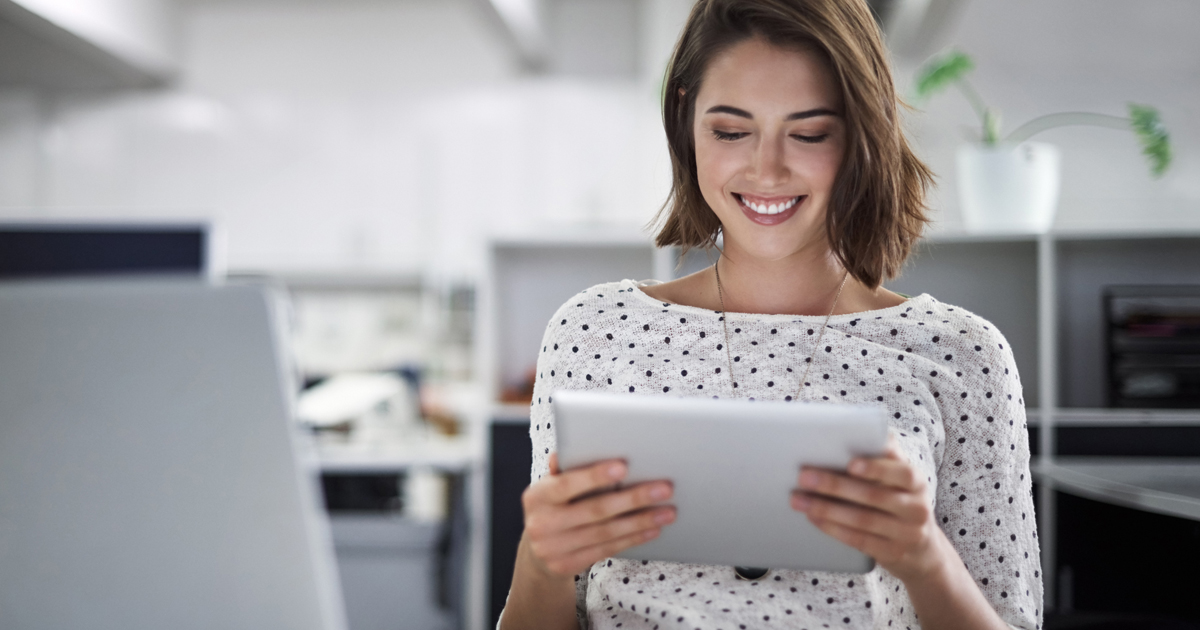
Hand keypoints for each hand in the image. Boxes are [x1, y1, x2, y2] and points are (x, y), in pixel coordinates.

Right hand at [520, 453, 675, 579]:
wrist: (537, 552)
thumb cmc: (553, 507)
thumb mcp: (551, 486)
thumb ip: (565, 470)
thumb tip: (574, 445)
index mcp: (537, 496)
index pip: (567, 484)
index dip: (594, 476)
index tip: (623, 467)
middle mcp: (542, 524)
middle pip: (595, 510)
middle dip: (633, 498)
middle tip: (664, 488)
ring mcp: (553, 549)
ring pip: (606, 532)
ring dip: (641, 521)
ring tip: (667, 511)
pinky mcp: (567, 566)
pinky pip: (607, 549)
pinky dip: (633, 538)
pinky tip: (652, 529)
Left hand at [790, 435, 948, 581]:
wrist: (921, 548)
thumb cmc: (898, 500)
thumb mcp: (898, 479)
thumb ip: (883, 457)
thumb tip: (853, 429)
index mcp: (917, 482)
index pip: (902, 472)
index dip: (877, 468)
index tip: (850, 464)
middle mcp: (917, 508)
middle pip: (874, 496)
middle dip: (834, 485)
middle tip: (804, 477)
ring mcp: (907, 534)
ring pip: (862, 520)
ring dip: (826, 508)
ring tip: (799, 499)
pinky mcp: (893, 553)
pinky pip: (859, 540)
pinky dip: (833, 528)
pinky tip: (813, 517)